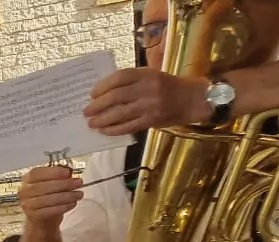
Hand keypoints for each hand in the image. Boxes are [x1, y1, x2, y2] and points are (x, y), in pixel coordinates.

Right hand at [18, 164, 84, 226]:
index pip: (36, 173)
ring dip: (66, 196)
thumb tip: (68, 171)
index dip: (53, 172)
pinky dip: (63, 207)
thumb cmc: (48, 197)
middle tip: (78, 183)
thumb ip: (59, 176)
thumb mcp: (54, 183)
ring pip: (47, 199)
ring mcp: (28, 204)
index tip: (67, 172)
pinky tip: (72, 203)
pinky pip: (49, 211)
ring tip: (78, 194)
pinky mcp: (34, 216)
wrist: (43, 218)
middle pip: (42, 186)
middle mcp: (25, 191)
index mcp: (28, 179)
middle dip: (63, 184)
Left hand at [85, 67, 209, 135]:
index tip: (92, 94)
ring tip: (92, 123)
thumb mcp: (151, 76)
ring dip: (102, 119)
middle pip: (115, 97)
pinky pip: (129, 126)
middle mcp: (148, 88)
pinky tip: (105, 131)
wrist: (192, 99)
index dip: (102, 86)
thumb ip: (130, 82)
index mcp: (146, 74)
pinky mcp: (152, 120)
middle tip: (86, 112)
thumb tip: (102, 94)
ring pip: (119, 113)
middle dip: (97, 106)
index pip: (119, 78)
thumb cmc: (167, 86)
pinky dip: (114, 129)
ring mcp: (150, 105)